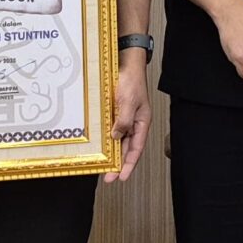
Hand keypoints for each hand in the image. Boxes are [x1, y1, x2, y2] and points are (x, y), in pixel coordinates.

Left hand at [109, 54, 152, 181]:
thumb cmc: (132, 81)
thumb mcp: (128, 102)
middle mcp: (134, 124)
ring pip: (118, 142)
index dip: (129, 165)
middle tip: (108, 177)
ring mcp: (124, 119)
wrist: (126, 64)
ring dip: (112, 154)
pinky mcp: (115, 114)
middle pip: (127, 149)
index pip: (136, 149)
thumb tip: (116, 137)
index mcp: (142, 123)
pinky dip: (106, 140)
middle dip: (118, 164)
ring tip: (103, 167)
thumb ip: (123, 121)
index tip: (121, 177)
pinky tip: (100, 147)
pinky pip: (111, 130)